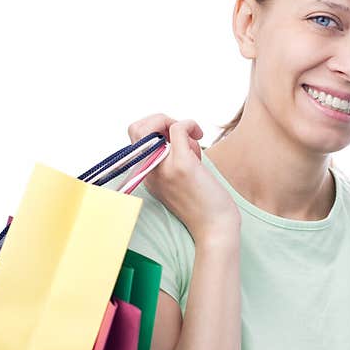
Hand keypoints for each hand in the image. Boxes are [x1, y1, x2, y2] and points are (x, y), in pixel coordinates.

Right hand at [127, 114, 239, 241]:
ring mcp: (163, 168)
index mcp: (147, 175)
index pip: (135, 139)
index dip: (153, 129)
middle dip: (160, 120)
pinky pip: (177, 128)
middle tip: (182, 134)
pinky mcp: (181, 166)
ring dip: (176, 123)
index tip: (175, 139)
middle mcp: (149, 172)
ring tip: (194, 143)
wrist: (215, 228)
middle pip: (136, 128)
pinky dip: (189, 124)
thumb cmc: (204, 204)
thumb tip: (176, 130)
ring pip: (154, 125)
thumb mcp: (180, 178)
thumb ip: (172, 157)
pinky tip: (200, 135)